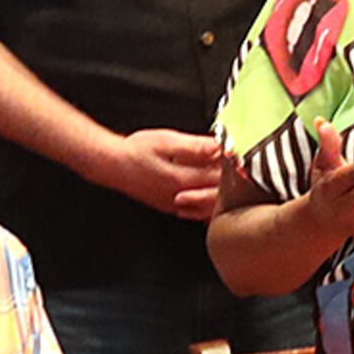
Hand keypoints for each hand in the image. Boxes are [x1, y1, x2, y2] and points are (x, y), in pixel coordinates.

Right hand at [105, 125, 230, 219]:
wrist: (111, 165)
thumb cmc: (135, 151)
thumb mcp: (166, 140)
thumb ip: (195, 146)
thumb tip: (218, 146)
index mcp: (183, 179)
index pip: (220, 177)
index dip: (234, 167)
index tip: (242, 156)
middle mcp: (182, 197)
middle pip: (219, 195)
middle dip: (233, 182)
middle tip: (241, 169)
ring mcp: (176, 205)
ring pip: (210, 207)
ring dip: (223, 195)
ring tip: (232, 180)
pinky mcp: (171, 207)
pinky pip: (197, 213)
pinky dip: (209, 206)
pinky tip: (216, 199)